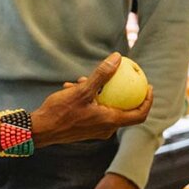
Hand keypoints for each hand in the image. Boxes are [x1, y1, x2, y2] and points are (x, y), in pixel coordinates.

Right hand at [31, 53, 152, 147]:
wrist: (40, 130)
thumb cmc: (61, 112)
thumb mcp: (82, 90)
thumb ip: (102, 74)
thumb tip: (118, 58)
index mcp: (110, 122)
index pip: (139, 114)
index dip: (147, 101)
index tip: (148, 86)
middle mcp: (105, 129)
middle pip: (122, 110)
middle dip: (119, 91)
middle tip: (120, 76)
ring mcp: (94, 130)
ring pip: (103, 107)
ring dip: (97, 92)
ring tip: (82, 80)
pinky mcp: (84, 128)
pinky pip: (92, 110)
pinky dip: (87, 98)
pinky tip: (72, 86)